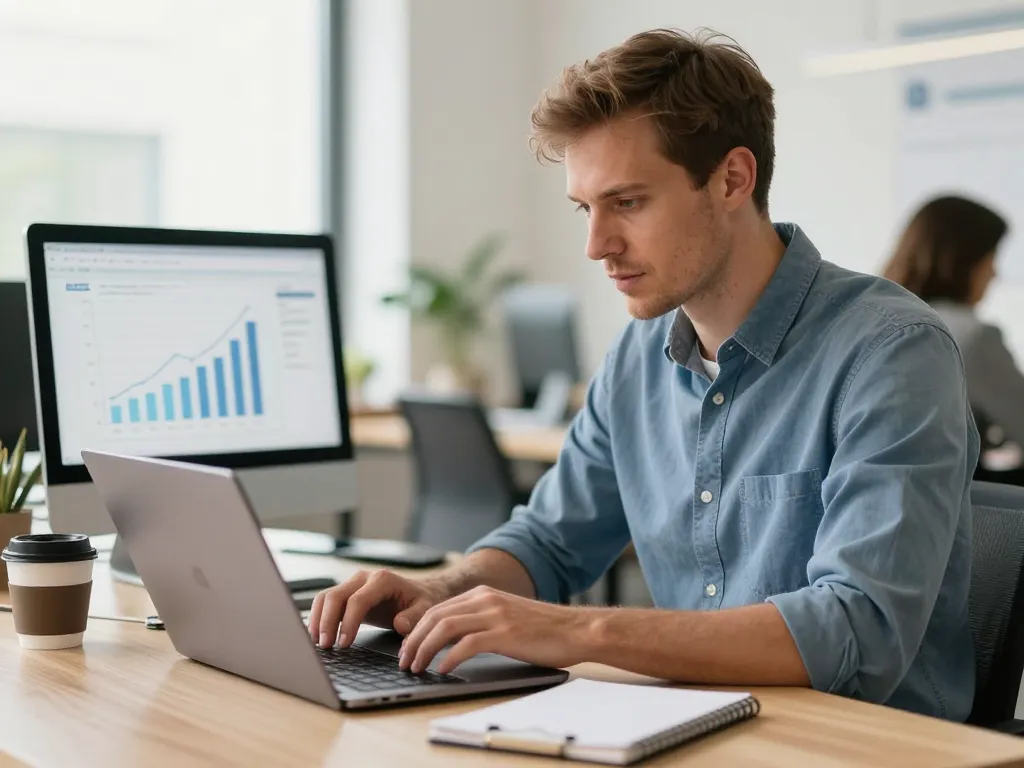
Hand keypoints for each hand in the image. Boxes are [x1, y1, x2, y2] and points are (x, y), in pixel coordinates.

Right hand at [308, 569, 444, 648]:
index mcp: (382, 580)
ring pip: (325, 597)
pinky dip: (318, 617)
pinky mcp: (346, 593)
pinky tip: (317, 635)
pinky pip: (326, 602)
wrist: (417, 592)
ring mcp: (353, 584)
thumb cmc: (421, 601)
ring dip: (318, 620)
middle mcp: (364, 578)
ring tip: (318, 643)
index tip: (344, 644)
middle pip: (335, 596)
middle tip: (325, 647)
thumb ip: (415, 617)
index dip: (348, 623)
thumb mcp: (425, 608)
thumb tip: (400, 625)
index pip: (358, 600)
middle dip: (327, 622)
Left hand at [398, 586, 589, 674]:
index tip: (408, 648)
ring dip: (424, 649)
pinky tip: (443, 669)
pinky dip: (450, 657)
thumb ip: (481, 622)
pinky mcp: (505, 633)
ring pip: (445, 627)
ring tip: (416, 667)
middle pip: (435, 616)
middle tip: (404, 660)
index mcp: (484, 595)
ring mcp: (495, 615)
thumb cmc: (545, 630)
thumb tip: (451, 642)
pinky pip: (467, 644)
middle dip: (413, 640)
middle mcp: (486, 600)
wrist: (577, 629)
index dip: (417, 629)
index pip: (438, 609)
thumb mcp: (507, 617)